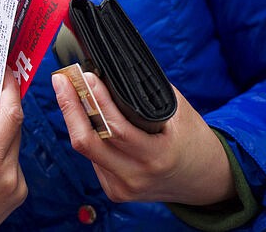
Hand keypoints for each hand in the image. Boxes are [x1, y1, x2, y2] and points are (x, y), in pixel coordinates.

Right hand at [0, 70, 26, 231]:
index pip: (10, 114)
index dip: (10, 89)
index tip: (6, 73)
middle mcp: (8, 174)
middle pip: (14, 126)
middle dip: (2, 108)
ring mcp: (16, 186)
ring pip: (14, 142)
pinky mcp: (18, 193)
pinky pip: (13, 159)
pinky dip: (1, 150)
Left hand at [52, 72, 235, 205]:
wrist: (204, 180)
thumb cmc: (192, 141)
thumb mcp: (179, 113)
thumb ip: (147, 96)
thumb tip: (111, 73)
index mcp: (156, 157)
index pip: (115, 127)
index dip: (96, 100)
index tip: (85, 76)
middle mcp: (135, 176)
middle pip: (87, 142)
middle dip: (69, 107)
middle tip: (61, 80)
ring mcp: (122, 187)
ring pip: (86, 149)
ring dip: (74, 118)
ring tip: (68, 91)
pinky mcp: (114, 191)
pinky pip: (93, 158)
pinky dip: (88, 135)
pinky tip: (83, 116)